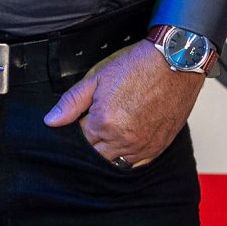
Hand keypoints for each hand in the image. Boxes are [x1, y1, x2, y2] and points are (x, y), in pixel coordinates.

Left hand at [43, 39, 203, 167]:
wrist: (175, 62)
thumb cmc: (139, 66)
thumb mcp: (97, 78)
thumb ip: (72, 102)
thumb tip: (51, 120)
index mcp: (105, 123)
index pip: (80, 140)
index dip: (80, 127)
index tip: (86, 116)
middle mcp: (124, 140)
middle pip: (96, 155)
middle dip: (93, 141)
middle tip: (101, 120)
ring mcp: (142, 146)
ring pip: (115, 161)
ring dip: (110, 150)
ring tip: (116, 126)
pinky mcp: (158, 147)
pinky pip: (136, 163)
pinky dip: (128, 154)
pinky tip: (128, 136)